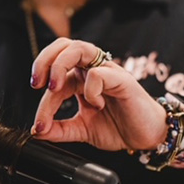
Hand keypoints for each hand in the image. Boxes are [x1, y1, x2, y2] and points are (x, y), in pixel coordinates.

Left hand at [30, 38, 167, 150]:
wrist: (147, 137)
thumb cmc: (118, 127)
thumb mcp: (82, 130)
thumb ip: (60, 130)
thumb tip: (36, 131)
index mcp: (80, 78)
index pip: (53, 76)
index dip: (42, 100)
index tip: (39, 124)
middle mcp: (92, 70)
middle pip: (63, 46)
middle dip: (43, 61)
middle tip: (37, 84)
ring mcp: (107, 71)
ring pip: (78, 48)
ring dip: (60, 64)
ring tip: (55, 87)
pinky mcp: (121, 79)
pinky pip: (99, 73)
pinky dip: (90, 90)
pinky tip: (96, 105)